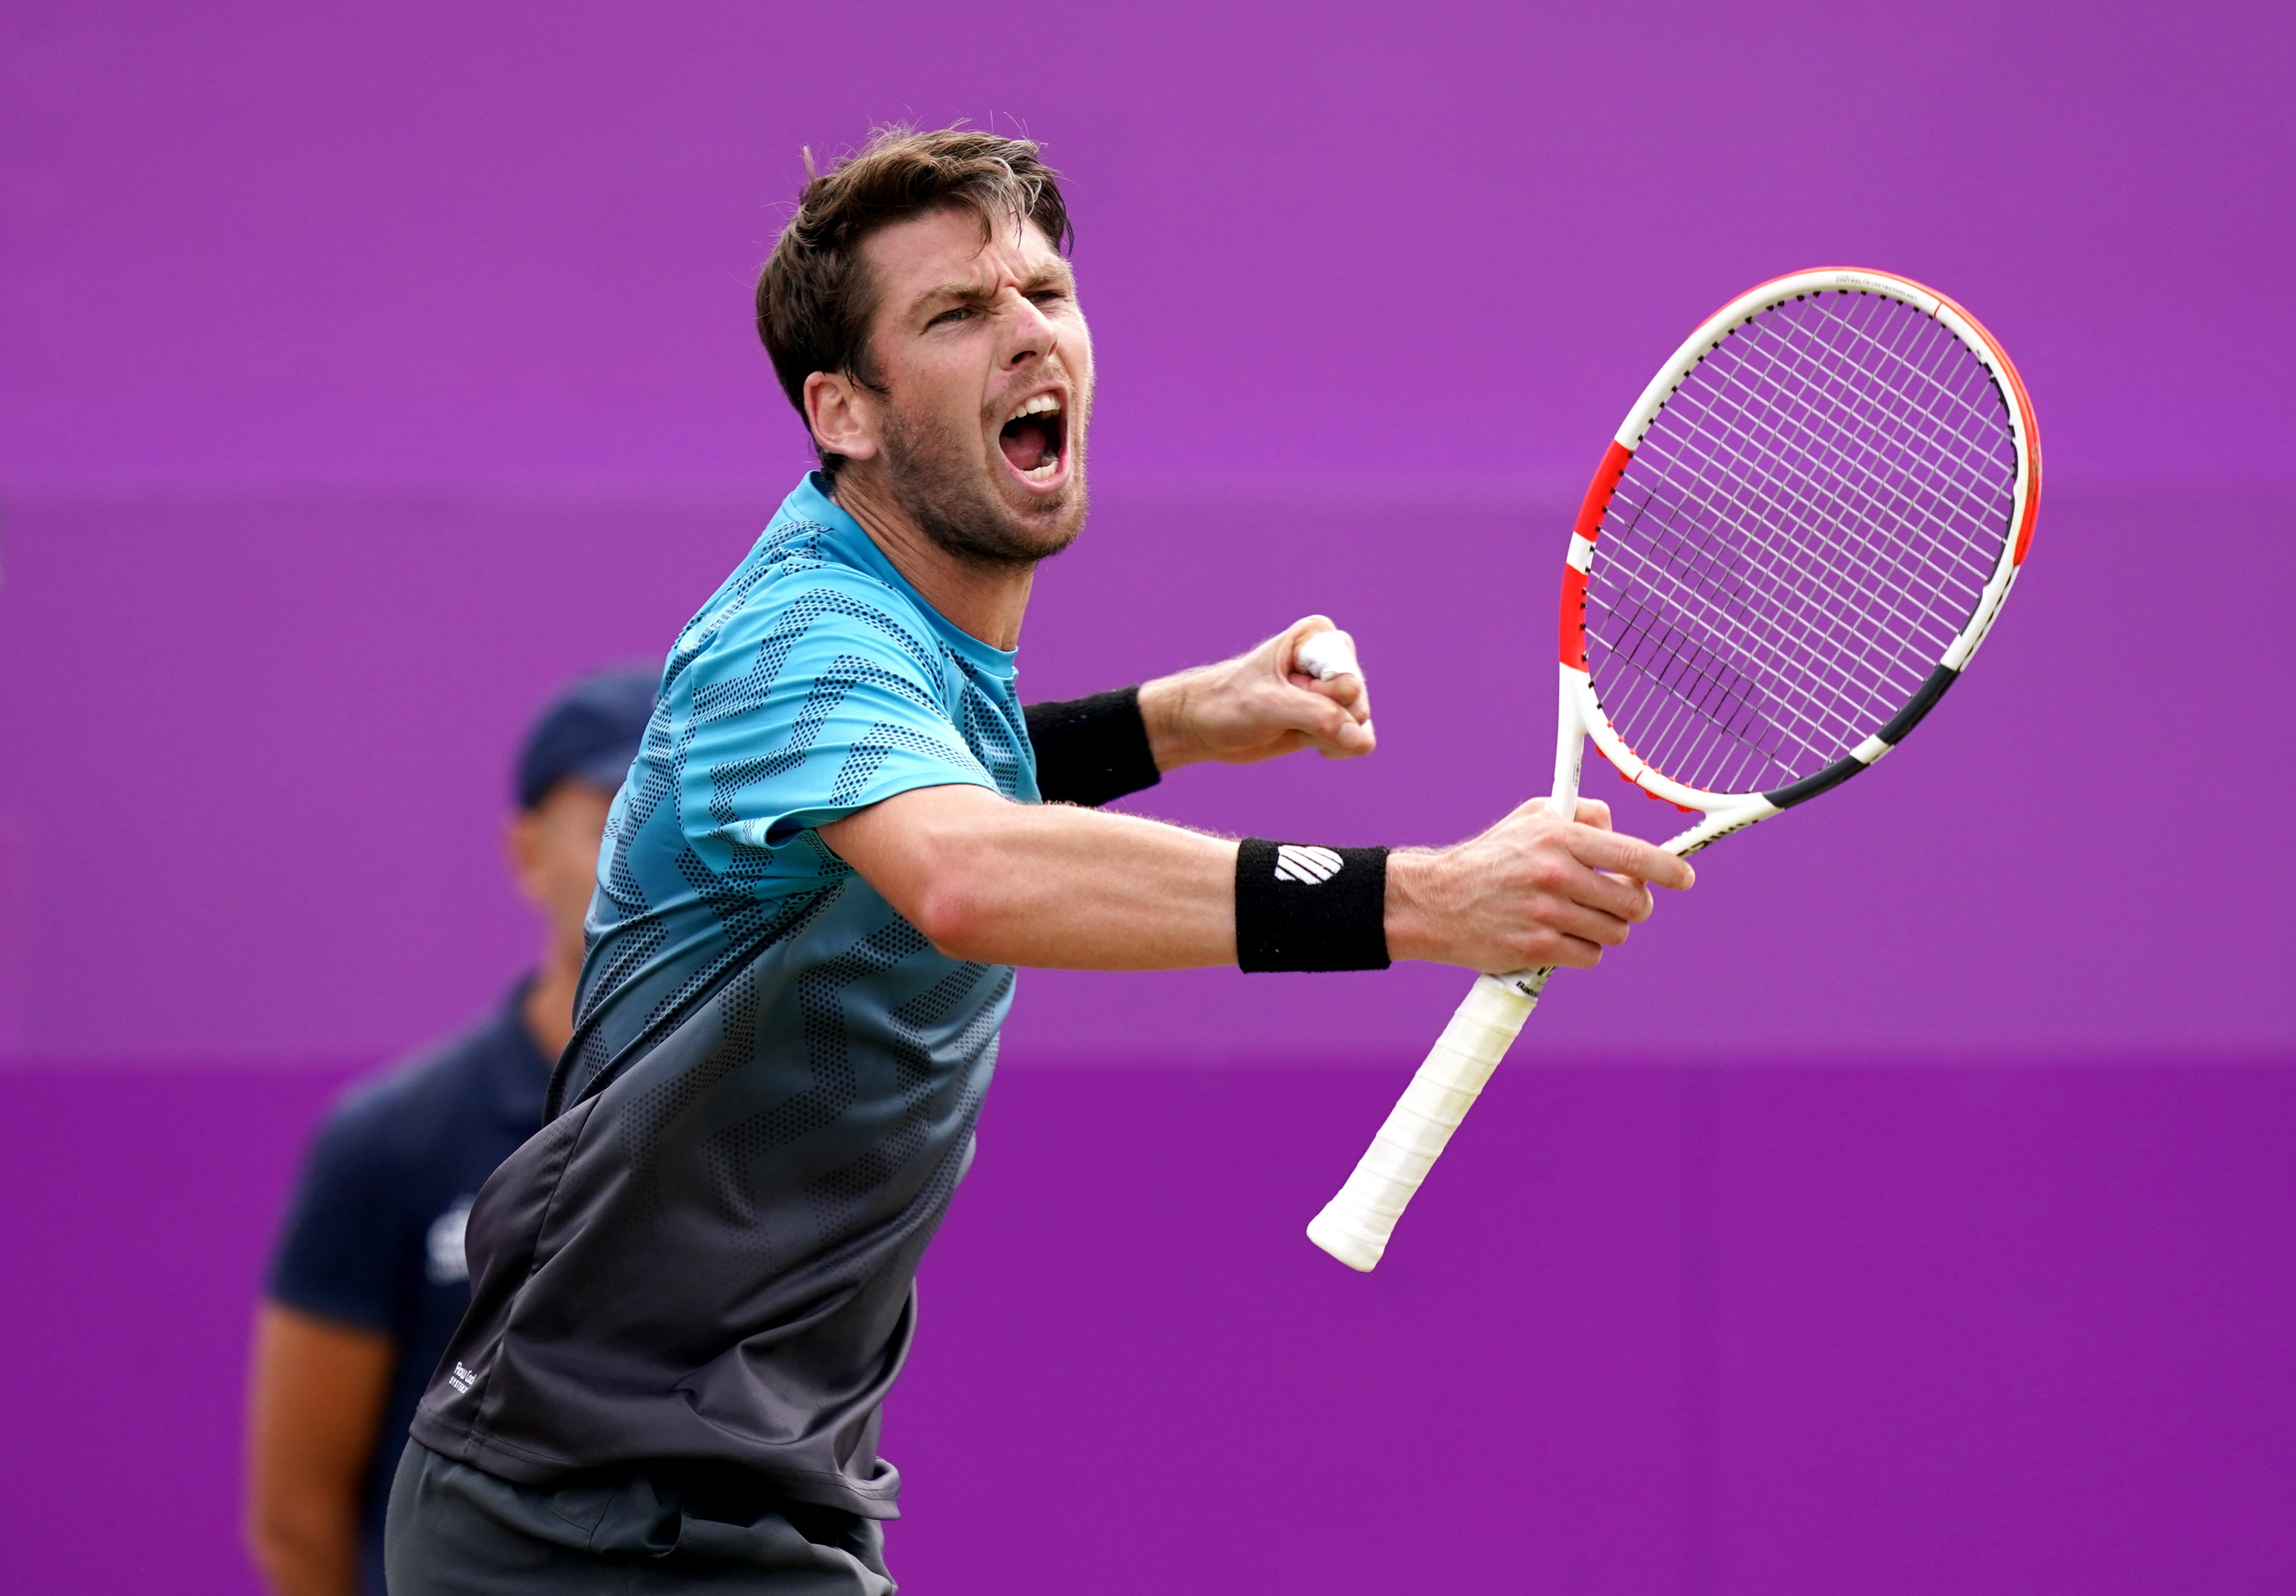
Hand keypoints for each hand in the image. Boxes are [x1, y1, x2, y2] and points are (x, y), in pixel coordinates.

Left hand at [1136, 616, 1373, 770]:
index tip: (1282, 689)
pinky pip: (1360, 739)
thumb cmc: (1229, 703)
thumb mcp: (1269, 705)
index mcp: (1318, 637)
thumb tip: (1362, 740)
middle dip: (1322, 720)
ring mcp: (1335, 691)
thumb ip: (1318, 717)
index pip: (1347, 677)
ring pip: (1361, 724)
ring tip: (1292, 726)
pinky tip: (1308, 742)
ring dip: (1328, 737)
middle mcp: (1333, 660)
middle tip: (1283, 712)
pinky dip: (1337, 748)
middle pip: (1358, 703)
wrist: (1205, 726)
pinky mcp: (1334, 718)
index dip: (1317, 695)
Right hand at [1384, 798, 1695, 971]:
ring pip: (1615, 932)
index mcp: (1558, 836)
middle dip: (1633, 905)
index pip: (1632, 853)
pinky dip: (1582, 950)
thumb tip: (1621, 830)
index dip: (1669, 869)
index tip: (1685, 877)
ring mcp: (1547, 914)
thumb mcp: (1530, 818)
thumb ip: (1581, 816)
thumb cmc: (1490, 859)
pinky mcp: (1538, 948)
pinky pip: (1591, 956)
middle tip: (1617, 901)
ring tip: (1576, 918)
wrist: (1436, 902)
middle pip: (1633, 901)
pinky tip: (1558, 937)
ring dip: (1604, 928)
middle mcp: (1555, 873)